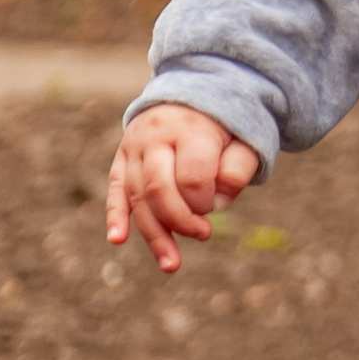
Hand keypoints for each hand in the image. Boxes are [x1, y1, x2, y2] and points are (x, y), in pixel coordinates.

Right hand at [107, 103, 260, 272]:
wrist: (189, 95)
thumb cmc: (221, 126)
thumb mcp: (243, 138)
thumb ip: (238, 168)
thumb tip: (217, 204)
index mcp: (190, 129)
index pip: (192, 176)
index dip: (205, 200)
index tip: (216, 204)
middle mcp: (156, 137)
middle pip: (158, 188)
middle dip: (180, 220)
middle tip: (204, 234)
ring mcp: (134, 148)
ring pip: (137, 196)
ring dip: (153, 234)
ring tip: (171, 265)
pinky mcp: (121, 160)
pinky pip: (115, 190)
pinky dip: (115, 215)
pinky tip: (117, 238)